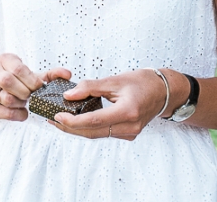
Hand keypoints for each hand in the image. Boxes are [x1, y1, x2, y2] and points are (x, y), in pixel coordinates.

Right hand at [0, 53, 70, 120]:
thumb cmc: (16, 82)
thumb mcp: (31, 75)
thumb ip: (50, 75)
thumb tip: (68, 74)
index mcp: (5, 60)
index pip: (17, 68)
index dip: (31, 80)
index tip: (39, 87)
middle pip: (8, 81)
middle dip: (25, 91)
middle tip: (32, 96)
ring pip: (5, 98)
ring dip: (20, 103)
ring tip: (25, 103)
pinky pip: (3, 112)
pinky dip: (17, 114)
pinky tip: (22, 112)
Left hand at [50, 68, 168, 139]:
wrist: (163, 91)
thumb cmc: (141, 82)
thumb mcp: (114, 80)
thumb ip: (90, 87)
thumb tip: (69, 95)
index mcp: (127, 112)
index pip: (94, 121)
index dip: (73, 121)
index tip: (57, 116)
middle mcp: (129, 127)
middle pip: (93, 132)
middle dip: (70, 128)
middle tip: (53, 120)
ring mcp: (130, 133)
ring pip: (97, 135)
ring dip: (78, 129)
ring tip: (60, 120)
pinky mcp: (128, 134)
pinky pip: (104, 133)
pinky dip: (90, 128)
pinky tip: (78, 121)